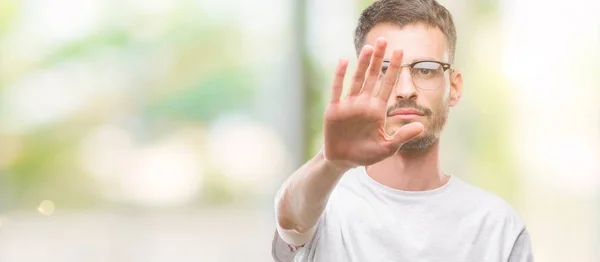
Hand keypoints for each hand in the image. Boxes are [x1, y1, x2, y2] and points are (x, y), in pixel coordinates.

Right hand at [322, 37, 423, 168]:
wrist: (343, 161)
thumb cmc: (366, 154)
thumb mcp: (387, 147)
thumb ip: (402, 137)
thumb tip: (421, 126)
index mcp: (377, 110)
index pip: (388, 84)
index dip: (394, 68)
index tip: (401, 52)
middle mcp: (364, 103)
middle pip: (373, 76)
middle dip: (378, 59)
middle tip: (384, 39)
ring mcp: (349, 105)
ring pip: (357, 79)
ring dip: (362, 64)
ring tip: (368, 47)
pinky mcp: (334, 110)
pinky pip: (337, 90)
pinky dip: (340, 76)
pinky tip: (344, 61)